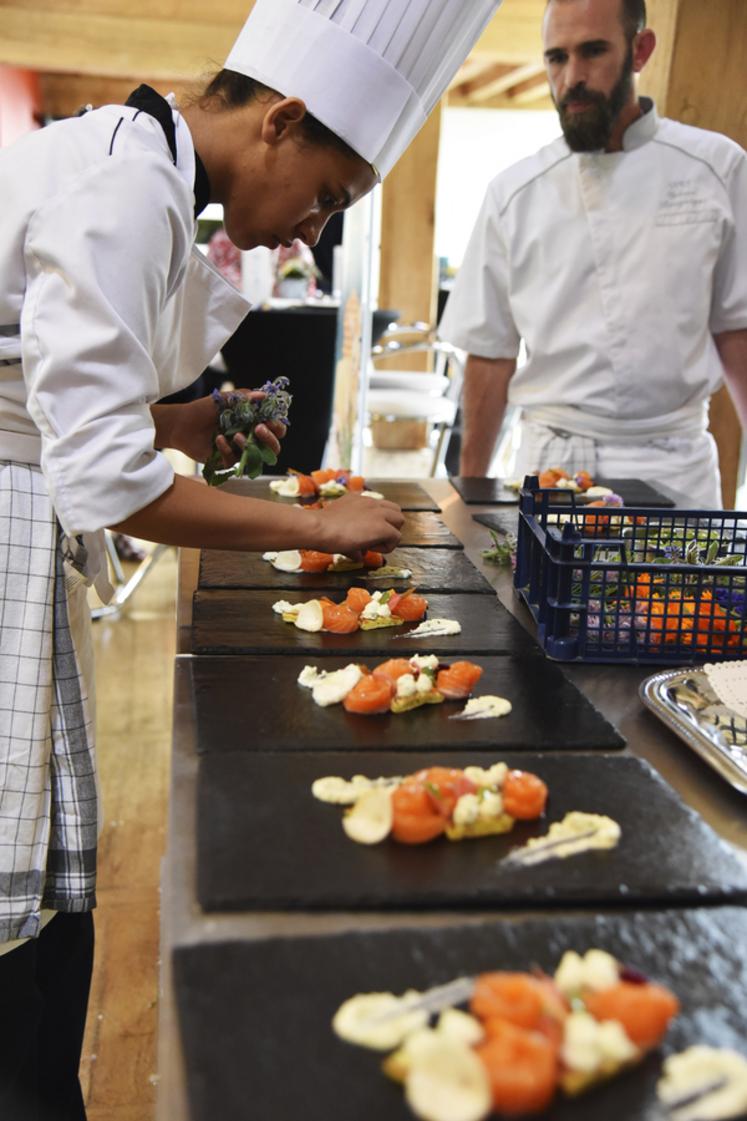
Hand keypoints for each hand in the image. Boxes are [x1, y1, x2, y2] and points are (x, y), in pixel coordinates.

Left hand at [155, 391, 285, 465]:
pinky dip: (227, 449)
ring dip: (249, 445)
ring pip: (257, 457)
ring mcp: (239, 451)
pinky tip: (218, 439)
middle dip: (270, 439)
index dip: (277, 427)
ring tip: (237, 435)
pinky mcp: (227, 461)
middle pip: (273, 447)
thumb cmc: (203, 410)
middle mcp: (251, 439)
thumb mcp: (225, 399)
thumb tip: (264, 395)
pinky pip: (235, 461)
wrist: (181, 424)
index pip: (276, 429)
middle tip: (259, 429)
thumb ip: (245, 397)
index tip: (269, 421)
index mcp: (254, 423)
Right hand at [311, 493, 404, 555]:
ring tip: (374, 544)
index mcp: (359, 499)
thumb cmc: (321, 529)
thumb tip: (358, 555)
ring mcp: (378, 513)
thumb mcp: (336, 527)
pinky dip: (387, 546)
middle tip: (374, 538)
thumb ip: (351, 537)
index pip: (378, 507)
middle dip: (389, 525)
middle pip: (395, 510)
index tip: (363, 534)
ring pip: (399, 520)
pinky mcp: (382, 527)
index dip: (376, 522)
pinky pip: (396, 537)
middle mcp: (371, 502)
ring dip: (390, 534)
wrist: (319, 528)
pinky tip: (371, 549)